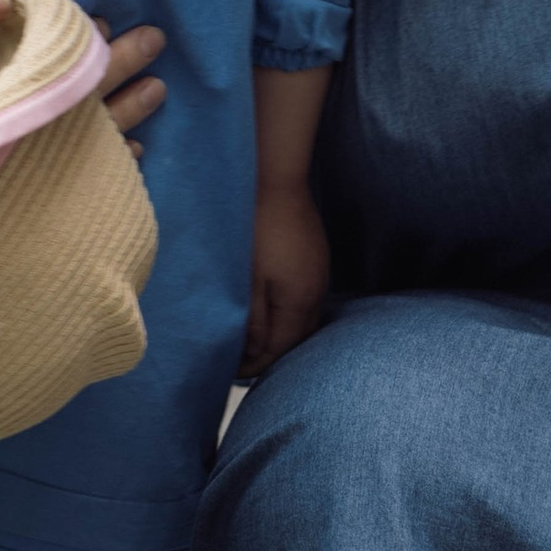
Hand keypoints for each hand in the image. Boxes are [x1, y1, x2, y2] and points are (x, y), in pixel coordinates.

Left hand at [244, 181, 328, 378]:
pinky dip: (289, 314)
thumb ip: (254, 319)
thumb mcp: (246, 279)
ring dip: (282, 335)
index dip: (255, 365)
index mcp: (299, 300)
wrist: (275, 179)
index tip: (230, 371)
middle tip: (240, 363)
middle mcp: (317, 291)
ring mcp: (320, 273)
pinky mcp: (317, 259)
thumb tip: (257, 351)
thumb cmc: (254, 228)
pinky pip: (307, 300)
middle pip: (298, 339)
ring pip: (305, 320)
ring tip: (253, 340)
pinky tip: (271, 310)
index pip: (281, 349)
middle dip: (271, 355)